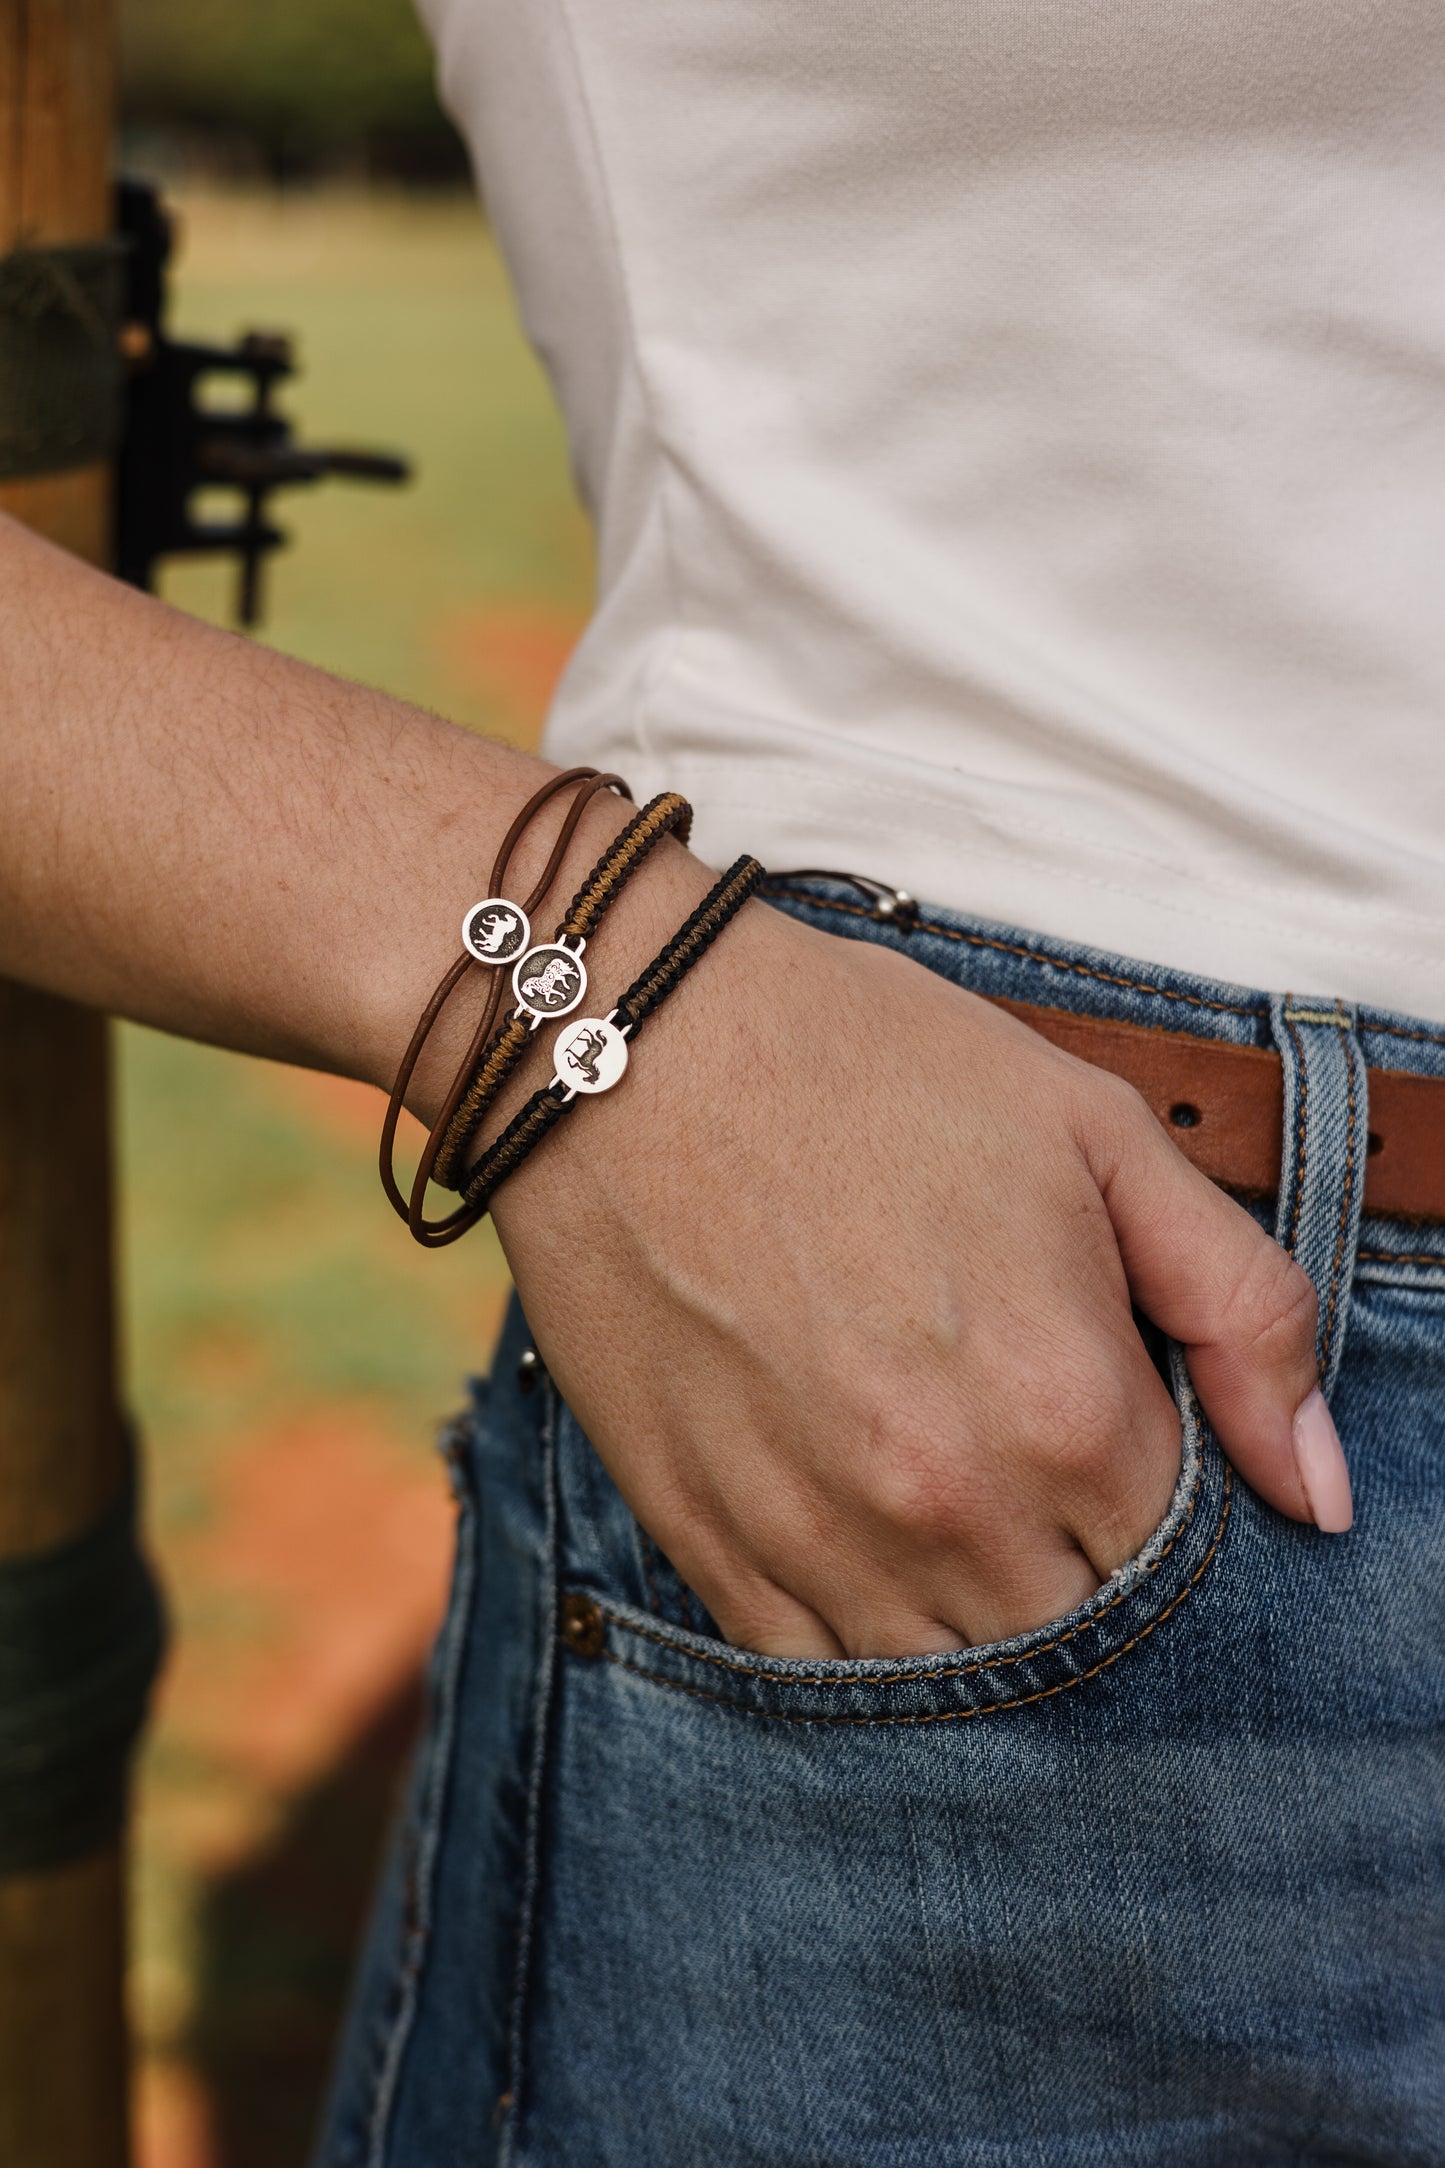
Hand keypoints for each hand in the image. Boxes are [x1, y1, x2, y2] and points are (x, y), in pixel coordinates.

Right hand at [492, 868, 1346, 1659]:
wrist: (628, 1044)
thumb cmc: (870, 1068)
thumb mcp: (1097, 1134)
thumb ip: (1242, 1309)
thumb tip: (1320, 1492)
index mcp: (1068, 1408)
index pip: (1185, 1560)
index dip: (1173, 1507)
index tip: (1122, 1433)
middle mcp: (949, 1507)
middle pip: (1076, 1639)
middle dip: (1083, 1572)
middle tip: (1033, 1460)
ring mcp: (817, 1541)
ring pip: (949, 1680)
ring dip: (974, 1616)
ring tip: (947, 1498)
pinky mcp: (705, 1544)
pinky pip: (810, 1673)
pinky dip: (856, 1633)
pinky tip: (859, 1539)